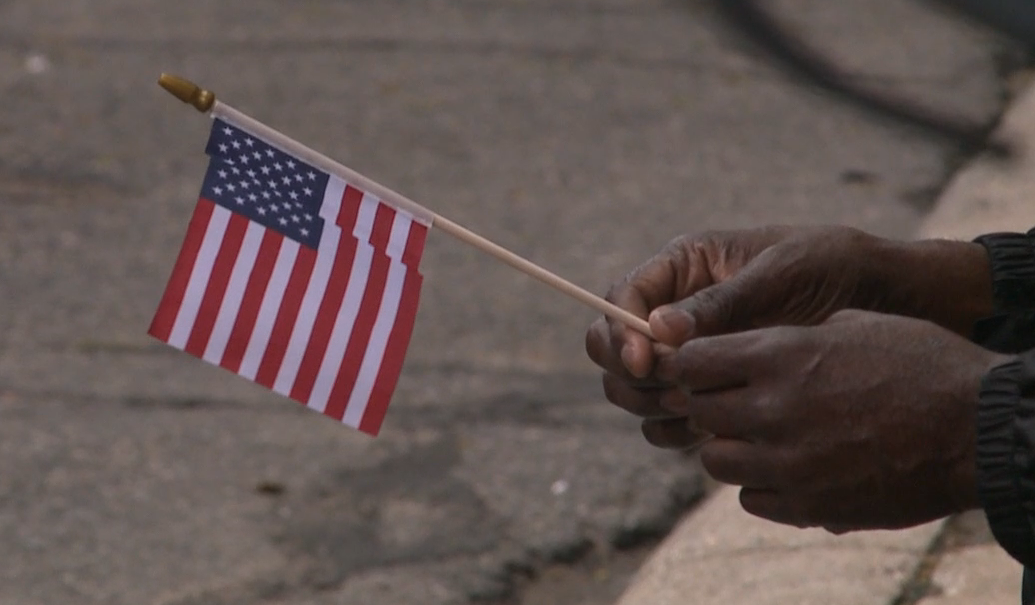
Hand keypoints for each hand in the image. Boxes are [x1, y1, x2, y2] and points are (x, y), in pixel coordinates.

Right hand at [585, 226, 991, 436]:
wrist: (881, 299)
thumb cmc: (830, 267)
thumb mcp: (778, 275)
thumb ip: (720, 303)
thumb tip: (659, 329)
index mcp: (682, 269)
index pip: (621, 298)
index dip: (619, 331)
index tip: (644, 362)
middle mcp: (675, 313)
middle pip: (613, 350)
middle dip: (630, 375)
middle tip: (674, 393)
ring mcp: (690, 355)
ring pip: (634, 389)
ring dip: (651, 406)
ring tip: (698, 410)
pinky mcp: (710, 391)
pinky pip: (667, 420)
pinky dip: (675, 431)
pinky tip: (711, 430)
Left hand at [652, 310, 1010, 531]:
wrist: (977, 426)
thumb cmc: (920, 362)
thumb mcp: (851, 324)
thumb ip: (786, 338)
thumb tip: (742, 350)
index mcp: (781, 356)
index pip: (692, 361)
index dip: (693, 362)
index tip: (705, 365)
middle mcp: (774, 410)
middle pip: (699, 411)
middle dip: (711, 402)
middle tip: (736, 399)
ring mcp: (789, 463)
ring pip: (716, 460)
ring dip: (730, 445)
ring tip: (762, 435)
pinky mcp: (809, 505)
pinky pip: (751, 498)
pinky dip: (761, 483)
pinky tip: (788, 466)